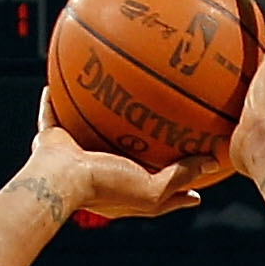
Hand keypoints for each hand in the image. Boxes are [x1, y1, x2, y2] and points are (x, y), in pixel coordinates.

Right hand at [27, 99, 208, 222]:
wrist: (61, 182)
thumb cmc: (106, 187)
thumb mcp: (151, 190)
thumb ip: (180, 175)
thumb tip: (213, 162)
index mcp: (119, 190)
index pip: (153, 185)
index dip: (178, 177)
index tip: (202, 164)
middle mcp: (96, 172)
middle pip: (121, 151)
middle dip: (137, 140)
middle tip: (161, 122)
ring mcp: (72, 155)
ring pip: (88, 129)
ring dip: (98, 113)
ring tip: (113, 92)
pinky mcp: (51, 140)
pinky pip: (53, 113)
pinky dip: (54, 99)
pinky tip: (65, 75)